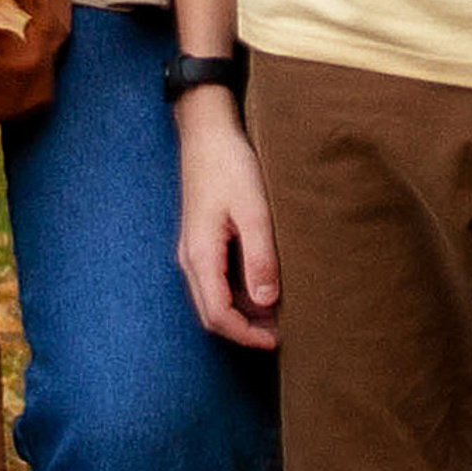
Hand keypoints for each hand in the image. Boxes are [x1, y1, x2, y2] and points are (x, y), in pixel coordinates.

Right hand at [173, 91, 281, 348]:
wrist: (207, 131)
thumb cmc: (230, 165)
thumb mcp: (253, 210)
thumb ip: (260, 257)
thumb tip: (267, 301)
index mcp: (200, 254)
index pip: (217, 315)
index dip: (246, 335)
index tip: (277, 340)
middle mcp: (191, 258)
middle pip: (211, 313)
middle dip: (244, 330)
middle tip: (281, 333)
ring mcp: (193, 249)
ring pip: (212, 298)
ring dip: (241, 313)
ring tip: (277, 313)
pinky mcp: (201, 239)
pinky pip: (215, 280)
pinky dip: (237, 294)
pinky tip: (262, 286)